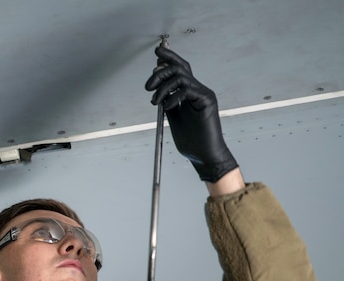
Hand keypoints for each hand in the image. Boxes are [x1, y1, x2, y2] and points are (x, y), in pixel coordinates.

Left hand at [145, 47, 237, 181]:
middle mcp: (198, 89)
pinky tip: (166, 107)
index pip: (180, 68)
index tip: (157, 52)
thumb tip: (156, 84)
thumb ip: (166, 99)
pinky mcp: (207, 101)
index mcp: (189, 91)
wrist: (203, 155)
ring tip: (154, 101)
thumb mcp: (172, 115)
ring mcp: (203, 94)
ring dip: (162, 86)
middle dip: (160, 71)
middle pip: (179, 67)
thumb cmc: (190, 139)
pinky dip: (173, 97)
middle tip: (148, 86)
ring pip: (180, 77)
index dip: (168, 57)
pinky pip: (187, 90)